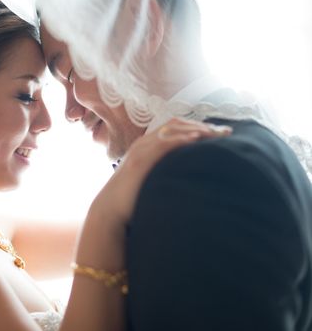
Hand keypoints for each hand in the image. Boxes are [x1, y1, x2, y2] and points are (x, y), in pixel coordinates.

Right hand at [89, 118, 231, 222]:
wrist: (109, 211)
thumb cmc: (131, 200)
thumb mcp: (151, 181)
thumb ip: (165, 173)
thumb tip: (188, 177)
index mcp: (147, 145)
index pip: (175, 126)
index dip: (197, 126)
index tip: (219, 133)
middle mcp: (144, 143)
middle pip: (176, 124)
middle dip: (202, 125)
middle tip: (226, 132)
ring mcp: (141, 150)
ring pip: (172, 130)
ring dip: (197, 129)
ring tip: (217, 133)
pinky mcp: (140, 160)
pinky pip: (162, 144)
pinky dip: (180, 139)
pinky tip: (196, 139)